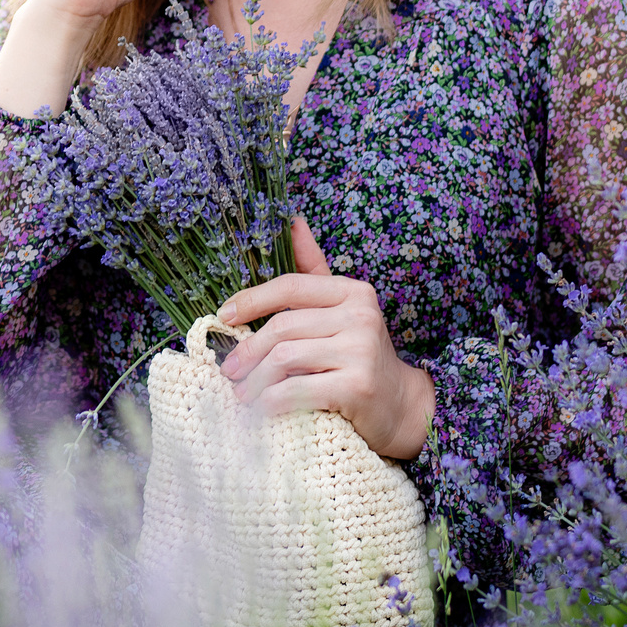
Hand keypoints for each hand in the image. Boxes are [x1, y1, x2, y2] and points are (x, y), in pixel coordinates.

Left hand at [215, 218, 434, 460]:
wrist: (401, 406)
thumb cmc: (359, 354)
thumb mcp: (340, 308)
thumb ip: (314, 269)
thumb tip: (292, 220)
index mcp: (353, 292)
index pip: (290, 287)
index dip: (252, 299)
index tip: (225, 316)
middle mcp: (361, 316)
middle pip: (283, 327)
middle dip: (248, 350)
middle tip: (229, 369)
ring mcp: (361, 351)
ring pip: (285, 359)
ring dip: (256, 380)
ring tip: (243, 393)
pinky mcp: (358, 386)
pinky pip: (298, 390)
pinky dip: (273, 400)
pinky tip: (264, 407)